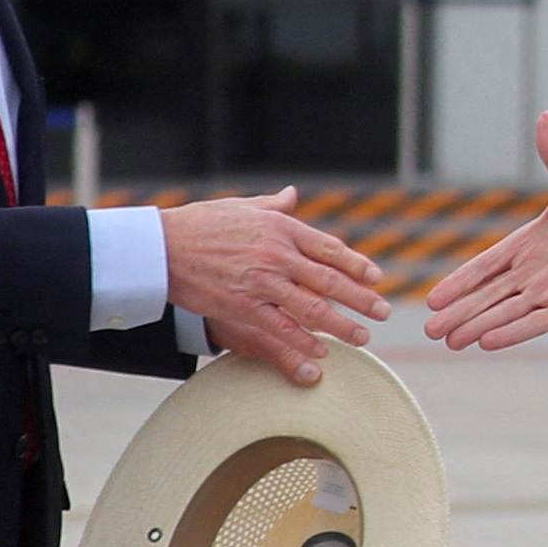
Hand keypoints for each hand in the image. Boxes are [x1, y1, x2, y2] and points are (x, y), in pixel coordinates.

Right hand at [162, 188, 389, 386]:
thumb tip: (293, 195)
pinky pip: (282, 327)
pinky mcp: (244, 305)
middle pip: (330, 279)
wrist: (163, 247)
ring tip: (363, 337)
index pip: (329, 248)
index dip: (356, 264)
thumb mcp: (242, 207)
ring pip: (313, 307)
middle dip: (362, 298)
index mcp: (280, 228)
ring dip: (342, 324)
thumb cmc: (202, 224)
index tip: (376, 277)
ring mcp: (262, 281)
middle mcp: (277, 254)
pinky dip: (305, 340)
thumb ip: (274, 206)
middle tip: (384, 311)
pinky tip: (323, 351)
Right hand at [424, 112, 547, 351]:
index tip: (434, 297)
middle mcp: (535, 271)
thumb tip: (545, 116)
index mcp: (529, 242)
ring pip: (506, 312)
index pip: (486, 265)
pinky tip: (487, 344)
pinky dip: (513, 333)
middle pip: (488, 296)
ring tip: (450, 342)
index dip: (461, 281)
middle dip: (459, 312)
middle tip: (428, 330)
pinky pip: (536, 322)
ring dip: (478, 326)